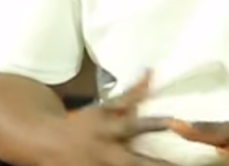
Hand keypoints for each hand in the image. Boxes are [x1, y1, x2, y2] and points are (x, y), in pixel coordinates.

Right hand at [44, 71, 174, 165]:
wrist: (48, 143)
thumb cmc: (83, 124)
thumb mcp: (104, 108)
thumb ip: (131, 96)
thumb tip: (151, 72)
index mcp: (109, 131)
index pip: (134, 126)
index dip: (156, 124)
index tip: (176, 122)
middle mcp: (107, 153)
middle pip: (136, 162)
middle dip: (158, 165)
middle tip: (181, 165)